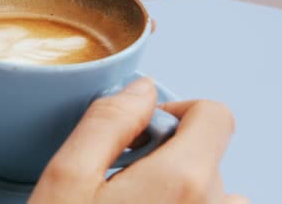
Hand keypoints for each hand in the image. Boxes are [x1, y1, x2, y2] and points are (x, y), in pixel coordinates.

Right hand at [30, 78, 247, 203]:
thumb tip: (140, 88)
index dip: (176, 110)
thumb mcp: (67, 180)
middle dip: (166, 152)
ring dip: (178, 186)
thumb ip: (107, 123)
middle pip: (207, 152)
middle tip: (120, 177)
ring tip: (132, 202)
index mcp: (182, 181)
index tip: (141, 130)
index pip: (215, 114)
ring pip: (209, 189)